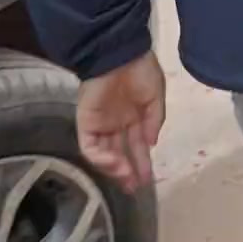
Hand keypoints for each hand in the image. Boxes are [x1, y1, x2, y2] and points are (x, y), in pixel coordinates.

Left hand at [77, 52, 165, 193]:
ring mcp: (100, 124)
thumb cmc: (140, 71)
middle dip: (127, 172)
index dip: (141, 163)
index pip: (136, 145)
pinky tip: (116, 163)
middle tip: (134, 187)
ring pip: (104, 154)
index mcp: (134, 116)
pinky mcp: (86, 122)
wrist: (119, 54)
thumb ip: (155, 120)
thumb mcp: (156, 95)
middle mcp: (116, 124)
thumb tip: (152, 144)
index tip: (147, 180)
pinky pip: (90, 147)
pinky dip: (101, 158)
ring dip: (115, 168)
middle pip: (120, 154)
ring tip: (127, 177)